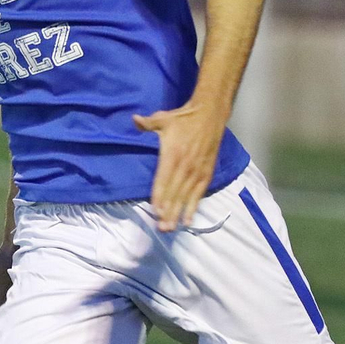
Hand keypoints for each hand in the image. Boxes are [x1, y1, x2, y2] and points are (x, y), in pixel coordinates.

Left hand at [133, 103, 226, 231]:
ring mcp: (197, 171)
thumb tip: (134, 119)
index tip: (155, 210)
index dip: (159, 195)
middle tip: (161, 228)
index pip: (163, 179)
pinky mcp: (206, 173)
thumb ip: (148, 123)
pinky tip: (187, 221)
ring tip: (171, 228)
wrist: (210, 115)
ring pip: (185, 196)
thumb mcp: (163, 119)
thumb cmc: (183, 119)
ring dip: (178, 213)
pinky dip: (193, 207)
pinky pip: (199, 194)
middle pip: (174, 192)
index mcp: (173, 154)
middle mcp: (185, 166)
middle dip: (167, 211)